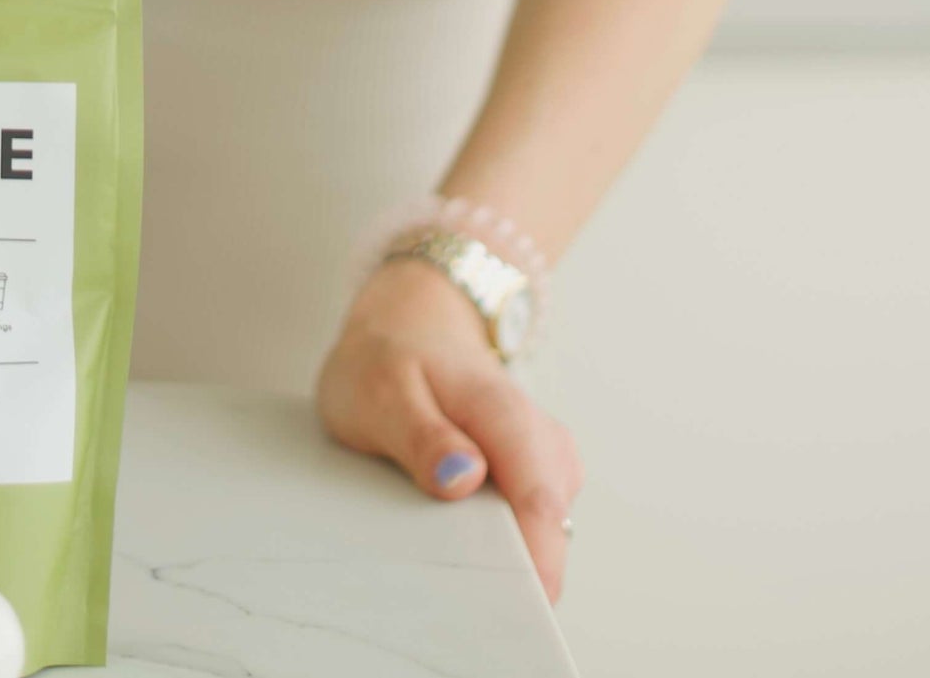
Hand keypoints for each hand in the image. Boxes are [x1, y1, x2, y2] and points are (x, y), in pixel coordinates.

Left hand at [317, 256, 584, 600]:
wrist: (406, 327)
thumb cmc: (389, 359)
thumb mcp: (379, 391)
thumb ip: (420, 435)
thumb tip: (463, 478)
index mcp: (502, 410)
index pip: (539, 500)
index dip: (532, 562)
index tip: (503, 604)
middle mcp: (538, 437)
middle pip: (549, 526)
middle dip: (513, 567)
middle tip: (454, 585)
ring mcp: (541, 458)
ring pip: (545, 531)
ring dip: (505, 555)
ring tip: (445, 553)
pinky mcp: (532, 476)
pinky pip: (529, 525)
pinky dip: (501, 542)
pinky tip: (461, 539)